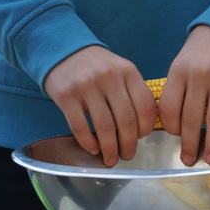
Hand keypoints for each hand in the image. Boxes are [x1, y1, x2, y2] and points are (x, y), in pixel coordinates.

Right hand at [43, 46, 156, 165]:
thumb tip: (141, 130)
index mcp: (128, 71)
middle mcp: (109, 77)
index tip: (142, 138)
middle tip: (128, 155)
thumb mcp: (120, 70)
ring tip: (110, 158)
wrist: (63, 51)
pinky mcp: (66, 95)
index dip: (147, 127)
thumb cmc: (97, 67)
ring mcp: (86, 85)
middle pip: (126, 120)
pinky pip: (80, 127)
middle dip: (129, 144)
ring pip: (104, 126)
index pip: (145, 105)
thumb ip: (133, 92)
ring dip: (109, 148)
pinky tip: (93, 149)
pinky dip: (88, 143)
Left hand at [158, 25, 209, 165]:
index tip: (174, 137)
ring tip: (209, 158)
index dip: (170, 128)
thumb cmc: (203, 50)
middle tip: (187, 160)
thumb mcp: (182, 62)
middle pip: (191, 119)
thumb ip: (177, 88)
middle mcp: (199, 76)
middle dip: (189, 144)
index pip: (170, 108)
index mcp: (179, 71)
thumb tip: (173, 123)